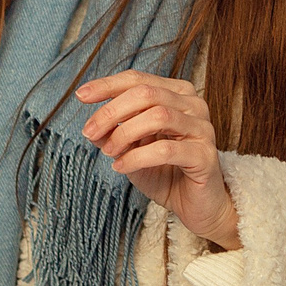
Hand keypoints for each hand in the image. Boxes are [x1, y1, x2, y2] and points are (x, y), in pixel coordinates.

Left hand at [75, 70, 240, 249]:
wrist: (196, 206)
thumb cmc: (165, 172)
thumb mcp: (132, 149)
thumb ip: (114, 133)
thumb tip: (91, 124)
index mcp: (177, 94)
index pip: (139, 79)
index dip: (108, 85)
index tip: (81, 95)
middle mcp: (193, 104)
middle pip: (146, 94)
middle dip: (112, 111)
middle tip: (89, 132)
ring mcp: (202, 128)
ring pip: (158, 116)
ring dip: (124, 133)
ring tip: (109, 152)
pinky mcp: (205, 155)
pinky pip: (166, 149)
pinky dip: (137, 156)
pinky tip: (121, 166)